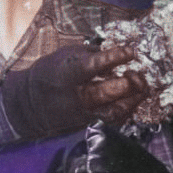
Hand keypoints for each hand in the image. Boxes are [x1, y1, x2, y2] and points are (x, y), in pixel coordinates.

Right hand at [2, 43, 143, 137]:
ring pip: (114, 110)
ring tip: (142, 87)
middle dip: (128, 83)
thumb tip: (118, 49)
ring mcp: (82, 113)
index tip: (131, 51)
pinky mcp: (87, 124)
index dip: (114, 58)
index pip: (93, 65)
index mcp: (67, 73)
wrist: (30, 104)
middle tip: (139, 73)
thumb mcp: (66, 55)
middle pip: (107, 92)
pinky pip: (113, 120)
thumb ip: (92, 53)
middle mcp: (75, 95)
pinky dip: (127, 110)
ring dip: (133, 99)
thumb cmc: (50, 73)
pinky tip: (133, 99)